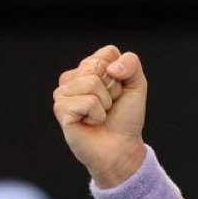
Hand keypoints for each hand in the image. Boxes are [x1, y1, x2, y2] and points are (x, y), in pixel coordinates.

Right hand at [52, 44, 147, 186]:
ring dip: (105, 103)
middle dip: (113, 88)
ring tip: (99, 114)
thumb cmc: (125, 117)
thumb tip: (111, 68)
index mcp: (88, 68)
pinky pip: (88, 101)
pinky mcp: (60, 109)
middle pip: (98, 66)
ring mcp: (63, 93)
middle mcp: (72, 78)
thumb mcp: (137, 85)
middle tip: (109, 105)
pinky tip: (91, 123)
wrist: (121, 146)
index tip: (119, 91)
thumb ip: (131, 63)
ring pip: (92, 82)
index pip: (108, 52)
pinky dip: (97, 115)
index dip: (121, 73)